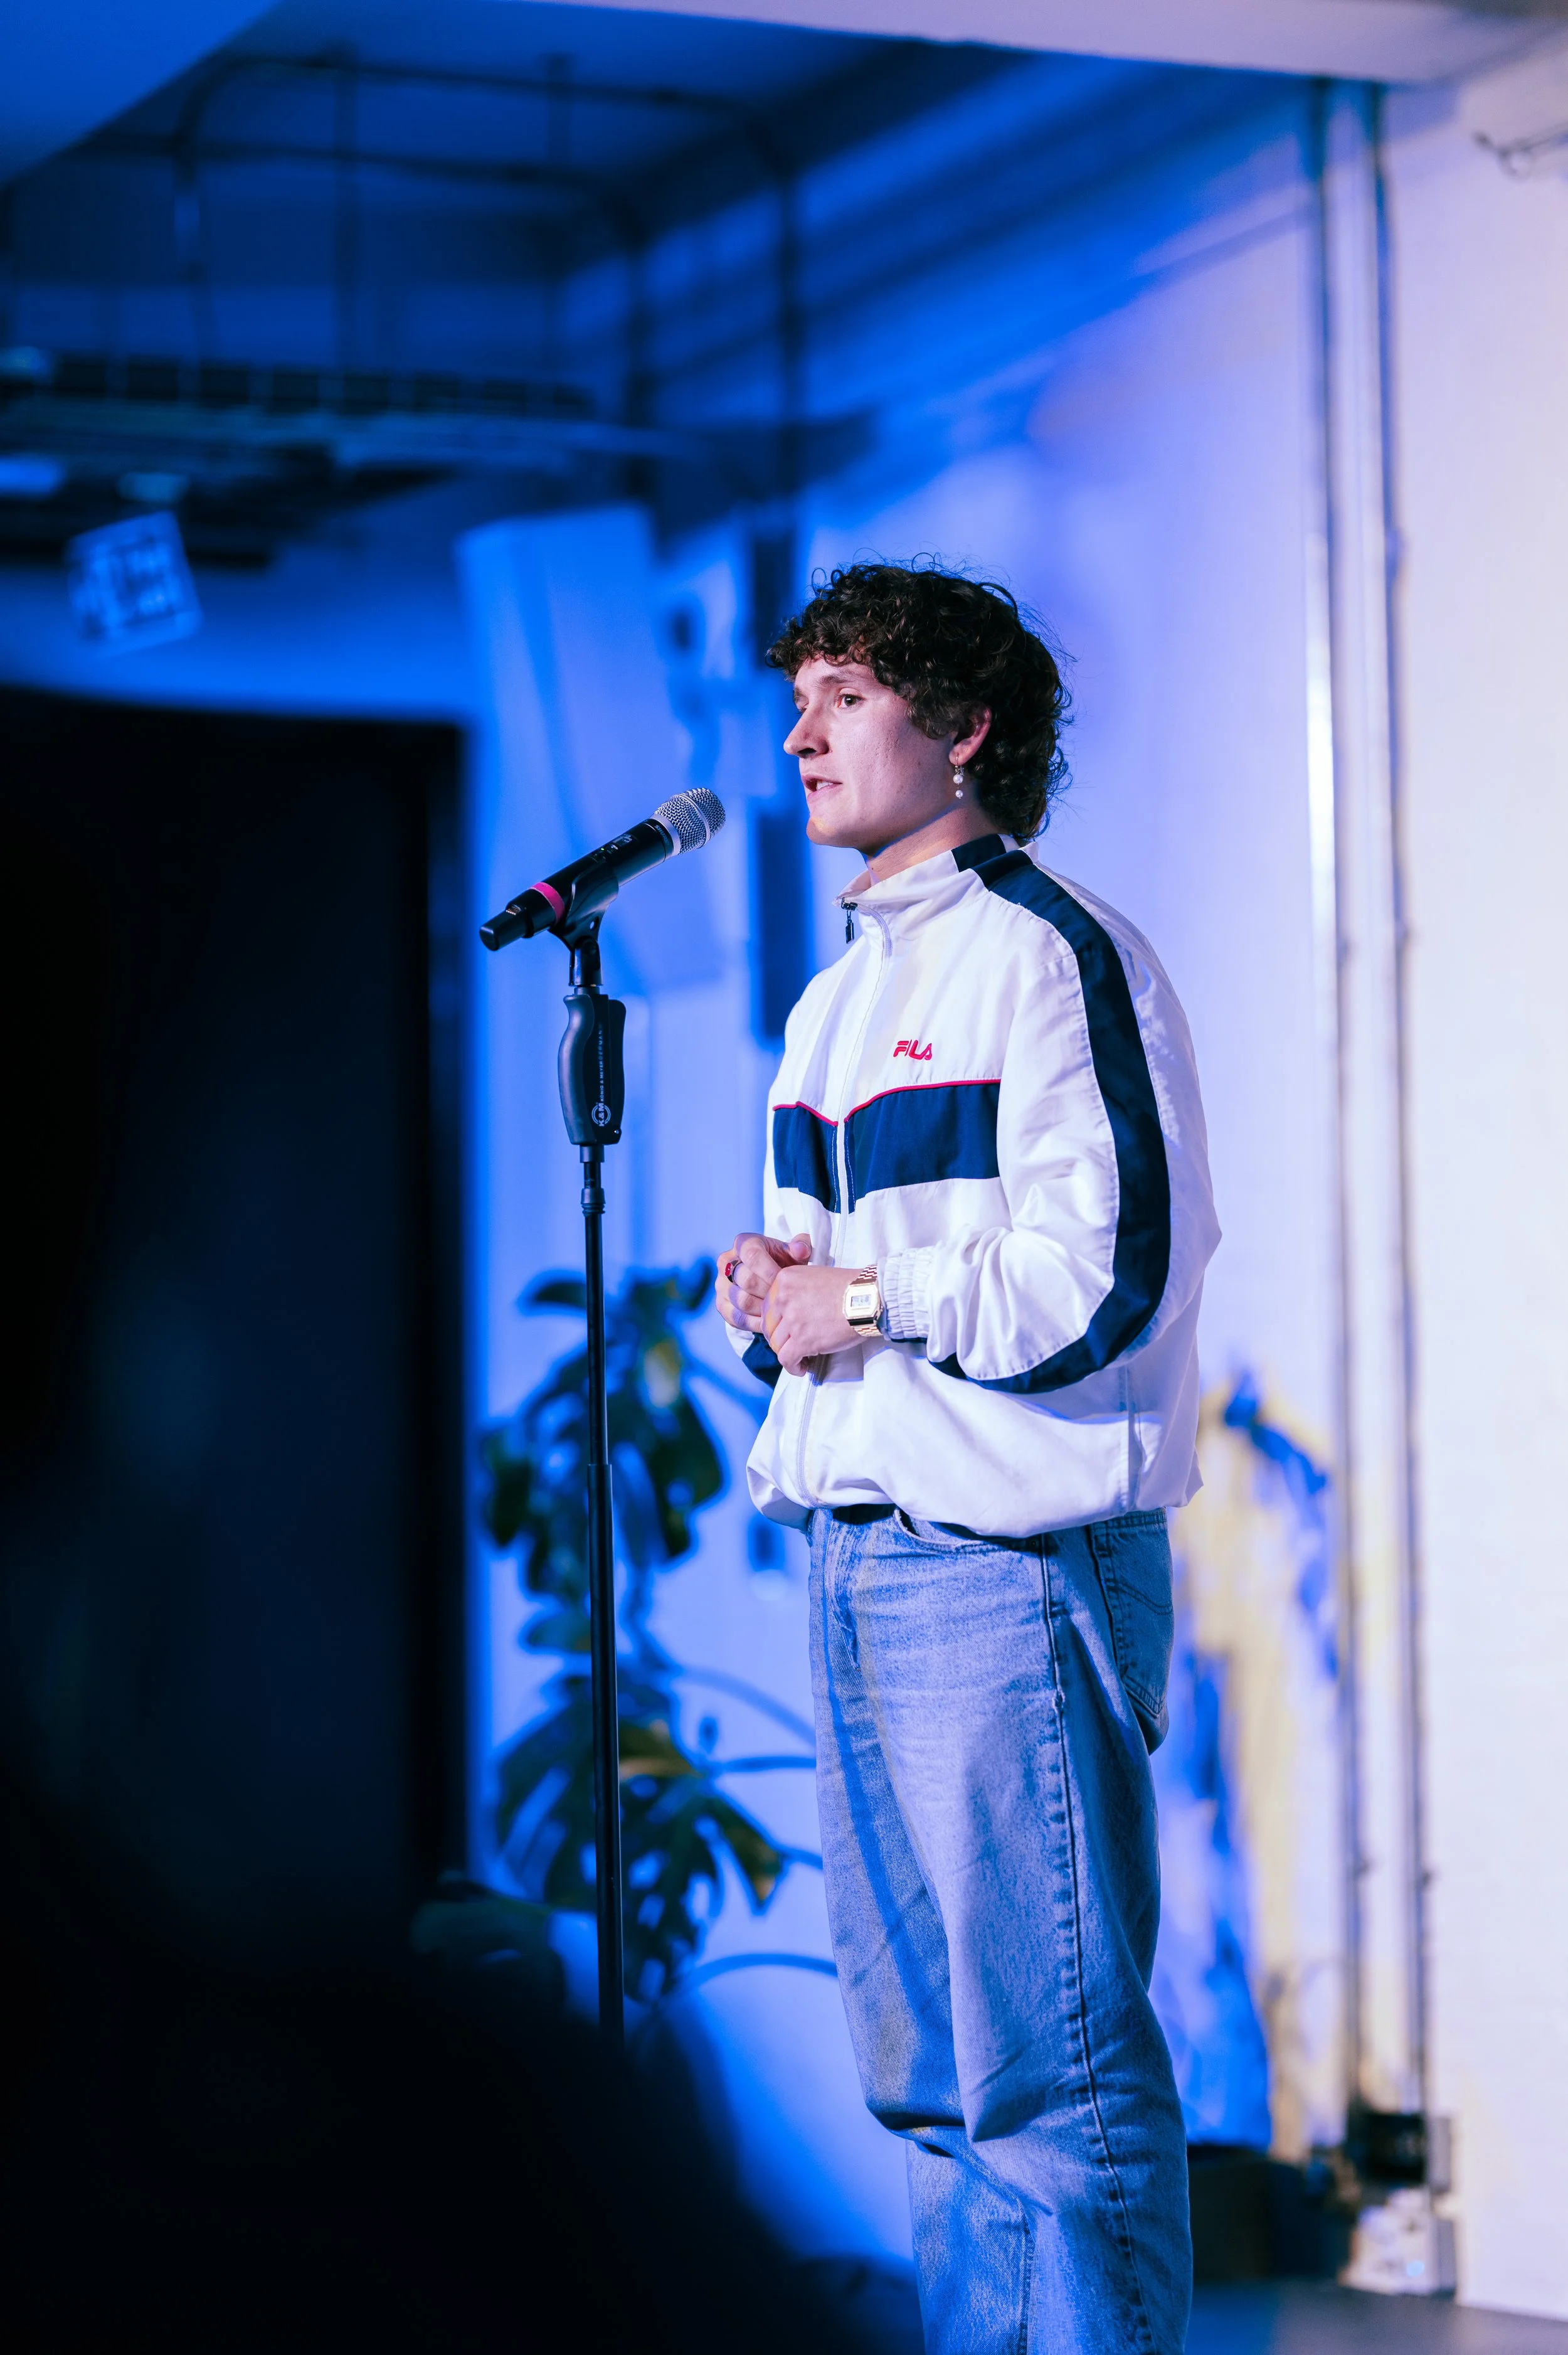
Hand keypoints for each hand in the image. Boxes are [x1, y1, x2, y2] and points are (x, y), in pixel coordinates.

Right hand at [715, 1231, 810, 1333]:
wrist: (767, 1278)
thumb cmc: (781, 1263)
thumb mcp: (793, 1253)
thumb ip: (801, 1247)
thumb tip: (801, 1249)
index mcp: (743, 1243)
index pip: (752, 1255)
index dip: (770, 1270)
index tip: (787, 1282)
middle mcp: (726, 1262)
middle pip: (746, 1280)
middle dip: (769, 1292)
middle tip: (785, 1299)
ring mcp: (720, 1284)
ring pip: (741, 1300)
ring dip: (763, 1308)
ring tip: (780, 1310)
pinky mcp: (721, 1304)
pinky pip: (736, 1317)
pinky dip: (755, 1323)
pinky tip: (771, 1322)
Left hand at [764, 1262, 862, 1376]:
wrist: (868, 1298)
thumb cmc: (849, 1287)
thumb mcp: (815, 1276)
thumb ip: (797, 1290)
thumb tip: (791, 1311)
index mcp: (784, 1280)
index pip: (768, 1306)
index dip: (776, 1321)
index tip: (785, 1329)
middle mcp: (783, 1298)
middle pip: (769, 1326)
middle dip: (779, 1338)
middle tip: (791, 1344)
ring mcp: (792, 1320)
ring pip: (776, 1344)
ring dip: (786, 1353)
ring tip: (800, 1357)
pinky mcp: (802, 1340)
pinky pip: (786, 1359)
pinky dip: (793, 1367)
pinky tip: (802, 1368)